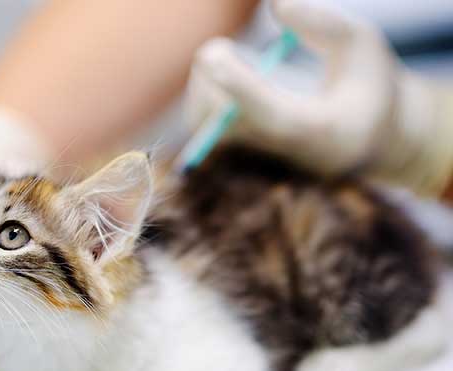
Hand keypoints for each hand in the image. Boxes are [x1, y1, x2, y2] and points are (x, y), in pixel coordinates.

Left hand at [185, 0, 452, 196]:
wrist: (359, 140)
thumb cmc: (363, 85)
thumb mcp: (361, 46)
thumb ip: (324, 25)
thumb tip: (275, 4)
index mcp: (321, 134)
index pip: (272, 116)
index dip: (241, 88)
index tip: (216, 57)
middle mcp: (282, 157)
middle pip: (226, 123)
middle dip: (216, 79)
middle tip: (220, 49)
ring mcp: (255, 163)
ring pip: (204, 124)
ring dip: (207, 82)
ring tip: (229, 61)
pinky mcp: (233, 157)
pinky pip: (199, 124)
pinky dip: (203, 92)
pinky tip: (226, 77)